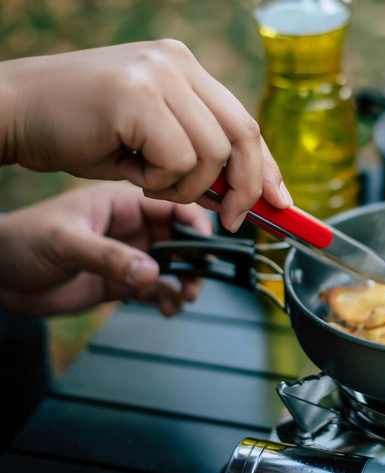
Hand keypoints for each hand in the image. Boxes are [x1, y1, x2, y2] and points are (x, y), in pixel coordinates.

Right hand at [0, 39, 291, 231]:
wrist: (10, 112)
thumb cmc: (78, 133)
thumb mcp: (150, 143)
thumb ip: (197, 157)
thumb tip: (242, 193)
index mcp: (184, 68)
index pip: (244, 121)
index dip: (267, 165)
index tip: (281, 200)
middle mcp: (177, 63)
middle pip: (243, 133)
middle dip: (248, 187)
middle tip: (235, 220)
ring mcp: (158, 73)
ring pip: (211, 153)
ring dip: (186, 187)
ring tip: (147, 182)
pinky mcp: (138, 95)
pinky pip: (179, 159)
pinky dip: (160, 182)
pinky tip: (130, 173)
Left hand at [0, 183, 212, 315]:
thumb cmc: (22, 243)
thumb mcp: (65, 243)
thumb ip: (109, 257)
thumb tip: (152, 273)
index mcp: (122, 203)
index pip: (171, 205)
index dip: (194, 223)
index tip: (207, 246)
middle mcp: (132, 227)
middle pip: (180, 238)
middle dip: (196, 258)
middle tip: (199, 278)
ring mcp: (129, 255)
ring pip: (174, 265)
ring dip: (187, 280)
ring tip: (185, 297)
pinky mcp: (123, 282)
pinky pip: (158, 289)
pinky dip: (169, 299)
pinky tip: (168, 309)